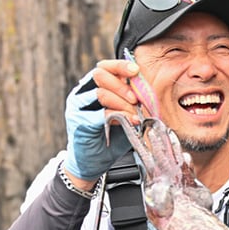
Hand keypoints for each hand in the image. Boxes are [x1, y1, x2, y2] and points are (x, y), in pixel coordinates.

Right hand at [63, 62, 138, 180]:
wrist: (93, 163)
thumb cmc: (111, 138)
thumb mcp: (126, 115)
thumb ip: (133, 102)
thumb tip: (150, 92)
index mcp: (94, 87)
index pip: (105, 67)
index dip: (121, 66)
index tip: (136, 71)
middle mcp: (83, 92)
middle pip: (100, 74)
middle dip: (122, 85)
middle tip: (136, 100)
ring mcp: (78, 106)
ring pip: (100, 92)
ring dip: (121, 102)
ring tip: (134, 114)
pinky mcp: (78, 121)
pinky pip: (99, 113)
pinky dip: (117, 116)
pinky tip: (129, 122)